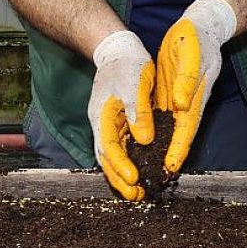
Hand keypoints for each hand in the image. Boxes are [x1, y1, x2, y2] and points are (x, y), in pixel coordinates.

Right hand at [88, 31, 154, 200]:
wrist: (119, 51)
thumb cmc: (127, 65)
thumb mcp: (135, 84)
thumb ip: (138, 112)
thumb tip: (144, 139)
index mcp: (102, 115)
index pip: (109, 147)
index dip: (121, 165)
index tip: (134, 179)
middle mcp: (102, 124)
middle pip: (107, 158)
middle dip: (120, 179)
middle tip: (136, 196)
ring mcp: (108, 125)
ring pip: (112, 157)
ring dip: (123, 175)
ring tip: (137, 193)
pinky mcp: (118, 124)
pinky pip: (120, 149)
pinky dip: (127, 164)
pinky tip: (138, 174)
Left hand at [156, 0, 236, 172]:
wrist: (200, 24)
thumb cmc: (196, 36)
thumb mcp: (190, 54)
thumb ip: (187, 81)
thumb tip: (182, 106)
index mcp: (195, 95)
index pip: (186, 128)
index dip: (179, 148)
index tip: (171, 168)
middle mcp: (188, 101)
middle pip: (179, 133)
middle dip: (171, 155)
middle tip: (160, 177)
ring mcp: (181, 97)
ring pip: (171, 127)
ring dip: (163, 146)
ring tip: (152, 166)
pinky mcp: (173, 92)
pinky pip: (164, 115)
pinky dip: (158, 130)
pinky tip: (148, 141)